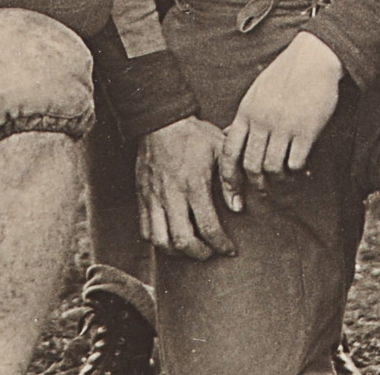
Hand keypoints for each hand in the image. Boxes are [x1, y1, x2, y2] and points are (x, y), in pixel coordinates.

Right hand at [138, 116, 241, 258]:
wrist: (161, 124)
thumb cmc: (195, 136)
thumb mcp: (221, 150)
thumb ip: (231, 179)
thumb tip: (238, 207)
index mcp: (193, 185)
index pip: (208, 226)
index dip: (221, 244)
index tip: (230, 250)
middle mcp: (171, 196)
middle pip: (182, 240)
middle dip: (199, 253)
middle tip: (211, 253)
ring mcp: (153, 199)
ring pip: (160, 240)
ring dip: (177, 251)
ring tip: (192, 249)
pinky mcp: (141, 198)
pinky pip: (145, 230)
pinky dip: (157, 241)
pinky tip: (171, 239)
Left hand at [222, 31, 343, 187]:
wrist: (314, 57)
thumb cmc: (286, 73)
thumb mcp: (257, 92)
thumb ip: (247, 116)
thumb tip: (235, 139)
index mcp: (246, 112)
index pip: (229, 153)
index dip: (229, 178)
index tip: (233, 193)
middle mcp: (262, 121)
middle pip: (251, 165)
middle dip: (256, 183)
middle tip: (263, 190)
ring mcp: (283, 126)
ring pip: (272, 167)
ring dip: (277, 178)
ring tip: (283, 179)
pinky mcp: (306, 130)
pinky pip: (295, 162)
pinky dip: (296, 170)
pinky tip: (300, 168)